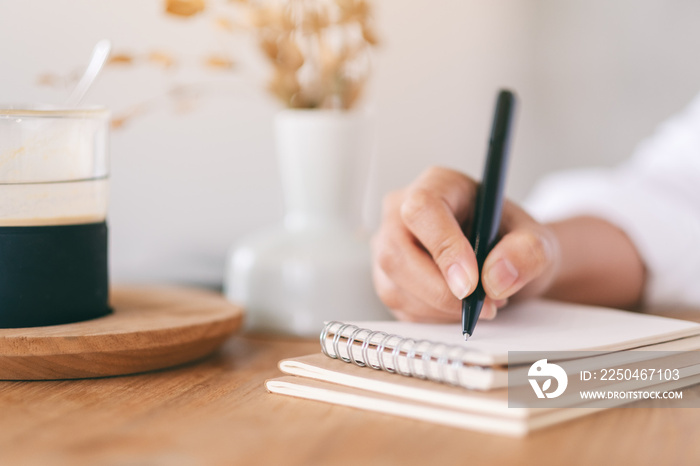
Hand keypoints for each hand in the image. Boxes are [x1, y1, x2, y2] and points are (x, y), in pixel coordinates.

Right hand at [371, 167, 560, 321]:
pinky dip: (435, 317)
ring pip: (395, 286)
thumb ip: (527, 252)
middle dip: (439, 291)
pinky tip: (460, 306)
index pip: (422, 210)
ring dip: (442, 308)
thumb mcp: (537, 240)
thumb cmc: (512, 240)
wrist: (504, 261)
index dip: (443, 248)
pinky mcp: (386, 279)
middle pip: (396, 252)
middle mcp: (401, 211)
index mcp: (437, 184)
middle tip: (484, 305)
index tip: (471, 284)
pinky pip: (400, 308)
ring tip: (481, 302)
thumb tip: (496, 277)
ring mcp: (387, 246)